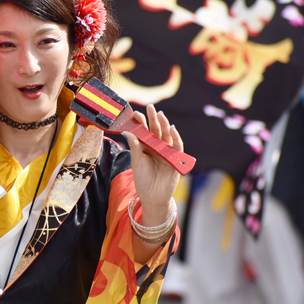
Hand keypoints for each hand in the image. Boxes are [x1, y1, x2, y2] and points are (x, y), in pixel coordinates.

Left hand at [122, 104, 181, 223]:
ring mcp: (166, 152)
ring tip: (160, 115)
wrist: (153, 196)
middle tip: (150, 107)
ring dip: (164, 125)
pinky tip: (171, 128)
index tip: (136, 114)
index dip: (141, 123)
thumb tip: (126, 131)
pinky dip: (175, 137)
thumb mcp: (136, 162)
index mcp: (145, 147)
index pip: (143, 132)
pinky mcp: (175, 158)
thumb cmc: (143, 179)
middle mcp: (156, 147)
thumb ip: (134, 146)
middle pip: (155, 130)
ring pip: (166, 135)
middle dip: (153, 119)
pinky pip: (176, 145)